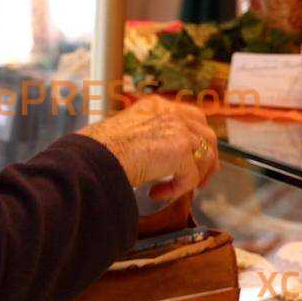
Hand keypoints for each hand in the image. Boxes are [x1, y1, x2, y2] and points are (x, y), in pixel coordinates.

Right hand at [78, 95, 219, 200]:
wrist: (93, 156)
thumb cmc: (98, 151)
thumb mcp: (127, 136)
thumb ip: (148, 140)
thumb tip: (160, 159)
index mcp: (156, 106)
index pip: (190, 117)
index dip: (197, 139)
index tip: (196, 159)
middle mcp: (170, 111)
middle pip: (206, 134)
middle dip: (208, 158)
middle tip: (202, 180)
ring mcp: (177, 127)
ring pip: (205, 155)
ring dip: (195, 176)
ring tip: (177, 191)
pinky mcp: (180, 148)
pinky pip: (191, 176)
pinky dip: (177, 190)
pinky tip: (156, 194)